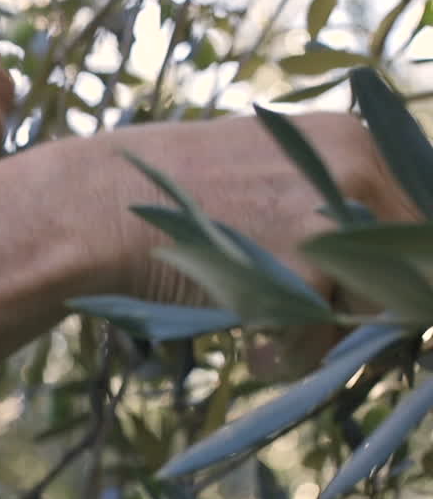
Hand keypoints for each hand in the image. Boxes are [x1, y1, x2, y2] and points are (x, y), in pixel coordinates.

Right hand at [0, 112, 418, 377]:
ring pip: (378, 309)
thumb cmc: (166, 202)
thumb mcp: (260, 180)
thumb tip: (377, 277)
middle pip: (412, 269)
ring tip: (270, 345)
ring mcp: (334, 213)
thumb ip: (321, 206)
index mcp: (349, 139)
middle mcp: (355, 166)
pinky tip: (249, 353)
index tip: (365, 312)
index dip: (395, 281)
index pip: (414, 224)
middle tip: (328, 342)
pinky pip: (326, 337)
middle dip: (373, 319)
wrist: (97, 207)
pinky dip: (289, 359)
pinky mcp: (306, 264)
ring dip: (330, 342)